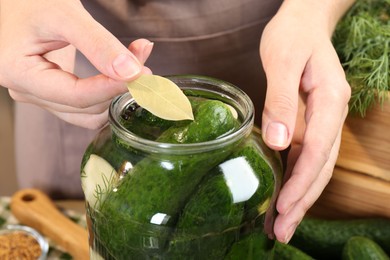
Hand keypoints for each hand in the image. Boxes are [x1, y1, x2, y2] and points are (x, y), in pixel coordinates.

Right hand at [0, 0, 152, 127]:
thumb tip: (131, 72)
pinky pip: (85, 105)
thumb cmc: (32, 2)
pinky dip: (106, 93)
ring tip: (135, 68)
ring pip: (87, 113)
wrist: (17, 3)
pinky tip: (120, 75)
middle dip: (117, 88)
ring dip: (115, 94)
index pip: (76, 96)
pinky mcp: (53, 92)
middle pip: (84, 107)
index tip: (141, 76)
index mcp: (20, 74)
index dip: (112, 88)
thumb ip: (98, 44)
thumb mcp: (65, 15)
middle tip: (143, 64)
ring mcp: (40, 95)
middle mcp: (28, 91)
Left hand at [260, 0, 352, 242]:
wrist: (303, 22)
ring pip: (314, 167)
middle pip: (320, 167)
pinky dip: (294, 179)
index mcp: (329, 102)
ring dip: (299, 197)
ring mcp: (321, 122)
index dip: (301, 182)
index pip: (318, 151)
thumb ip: (282, 101)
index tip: (284, 207)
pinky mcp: (308, 123)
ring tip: (280, 225)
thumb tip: (279, 143)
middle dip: (301, 201)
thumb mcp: (283, 62)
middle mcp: (330, 116)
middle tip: (282, 233)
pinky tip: (281, 195)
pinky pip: (304, 156)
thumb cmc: (292, 36)